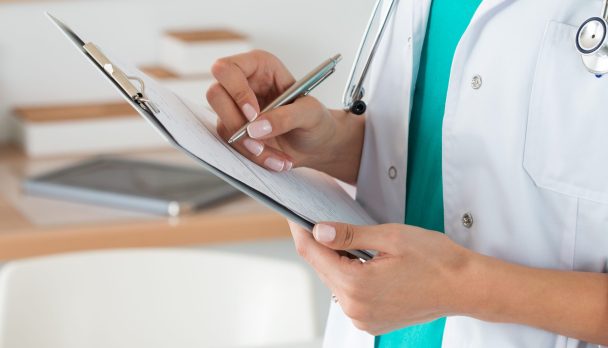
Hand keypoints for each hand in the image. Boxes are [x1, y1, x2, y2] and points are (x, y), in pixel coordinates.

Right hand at [206, 50, 364, 181]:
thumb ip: (286, 117)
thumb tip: (255, 127)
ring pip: (223, 124)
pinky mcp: (235, 130)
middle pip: (215, 95)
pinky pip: (232, 144)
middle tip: (258, 141)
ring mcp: (236, 108)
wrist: (317, 145)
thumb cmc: (316, 120)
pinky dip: (253, 157)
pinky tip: (274, 161)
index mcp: (260, 66)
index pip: (228, 69)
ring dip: (249, 146)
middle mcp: (243, 83)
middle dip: (235, 122)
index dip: (236, 91)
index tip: (253, 114)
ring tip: (278, 157)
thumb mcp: (310, 114)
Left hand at [288, 221, 472, 334]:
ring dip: (336, 261)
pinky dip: (349, 276)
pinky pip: (349, 295)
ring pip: (334, 282)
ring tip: (349, 242)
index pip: (313, 254)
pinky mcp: (371, 322)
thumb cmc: (436, 259)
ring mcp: (363, 318)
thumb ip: (350, 235)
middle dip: (319, 245)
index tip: (294, 215)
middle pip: (322, 269)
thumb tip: (319, 232)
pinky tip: (362, 262)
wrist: (465, 286)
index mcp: (357, 285)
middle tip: (321, 221)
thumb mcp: (390, 236)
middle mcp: (356, 307)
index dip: (301, 231)